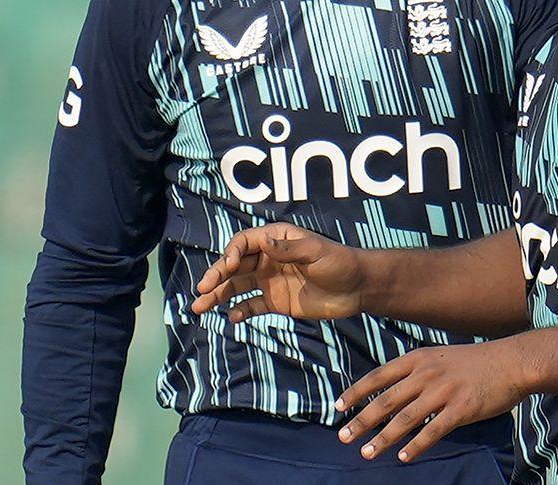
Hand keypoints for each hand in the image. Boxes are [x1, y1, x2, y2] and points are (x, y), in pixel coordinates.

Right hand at [189, 222, 364, 321]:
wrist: (357, 288)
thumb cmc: (339, 262)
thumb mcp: (316, 252)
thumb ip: (289, 249)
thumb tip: (264, 242)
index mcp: (276, 240)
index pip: (244, 243)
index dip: (232, 253)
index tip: (228, 266)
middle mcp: (268, 258)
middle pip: (235, 266)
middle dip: (216, 276)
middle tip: (202, 290)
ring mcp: (270, 281)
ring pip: (237, 287)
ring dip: (218, 296)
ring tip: (199, 308)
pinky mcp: (276, 302)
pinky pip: (252, 306)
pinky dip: (240, 311)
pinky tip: (232, 318)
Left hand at [334, 340, 527, 461]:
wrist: (511, 362)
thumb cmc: (475, 362)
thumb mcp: (439, 356)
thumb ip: (416, 371)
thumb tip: (392, 392)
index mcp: (419, 359)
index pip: (378, 376)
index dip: (356, 392)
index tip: (338, 407)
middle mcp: (427, 373)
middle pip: (386, 400)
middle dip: (361, 420)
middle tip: (343, 437)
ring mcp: (443, 391)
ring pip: (405, 418)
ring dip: (383, 438)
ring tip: (367, 453)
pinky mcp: (461, 409)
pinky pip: (433, 430)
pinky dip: (416, 445)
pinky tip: (403, 457)